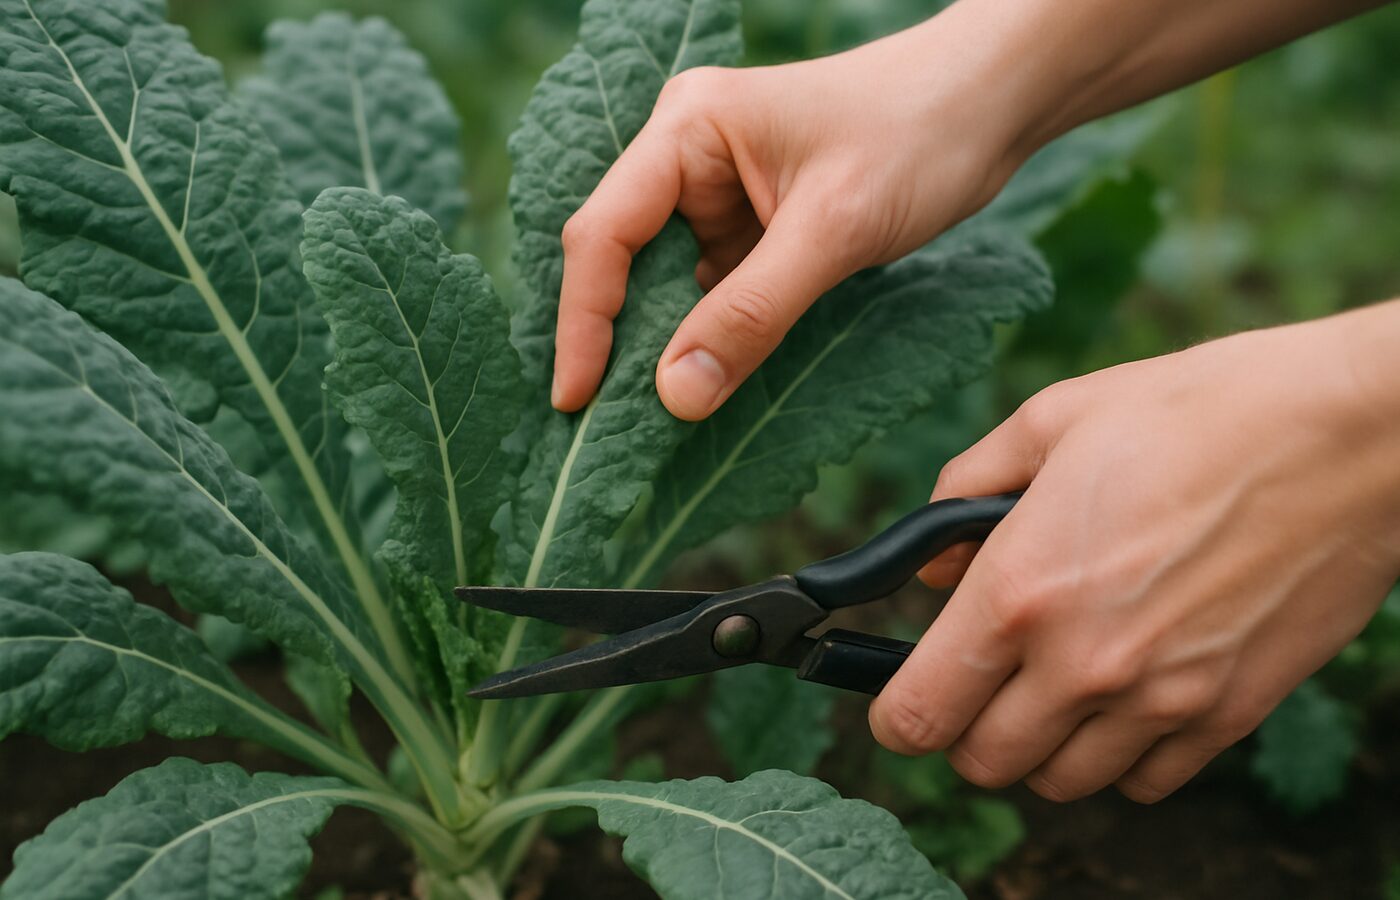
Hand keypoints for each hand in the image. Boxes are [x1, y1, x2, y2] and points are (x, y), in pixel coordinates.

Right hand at [553, 0, 1382, 420]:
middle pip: (623, 261)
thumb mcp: (833, 231)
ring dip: (661, 348)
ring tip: (642, 422)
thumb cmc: (917, 136)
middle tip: (599, 425)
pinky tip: (703, 385)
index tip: (577, 398)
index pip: (605, 233)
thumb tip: (676, 395)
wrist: (991, 106)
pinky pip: (712, 292)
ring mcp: (720, 194)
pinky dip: (708, 339)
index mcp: (687, 130)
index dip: (583, 320)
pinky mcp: (754, 227)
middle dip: (614, 341)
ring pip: (667, 286)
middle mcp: (688, 157)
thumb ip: (752, 314)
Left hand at [869, 303, 1399, 802]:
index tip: (900, 696)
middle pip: (981, 762)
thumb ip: (966, 493)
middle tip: (980, 679)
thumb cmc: (1198, 412)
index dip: (894, 712)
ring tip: (1055, 682)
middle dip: (963, 728)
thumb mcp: (1053, 421)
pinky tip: (1124, 694)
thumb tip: (932, 566)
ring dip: (1039, 745)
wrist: (1347, 434)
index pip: (919, 711)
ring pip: (1059, 782)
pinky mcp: (1228, 714)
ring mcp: (1160, 700)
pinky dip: (1119, 755)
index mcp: (1021, 588)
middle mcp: (1083, 662)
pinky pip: (1144, 781)